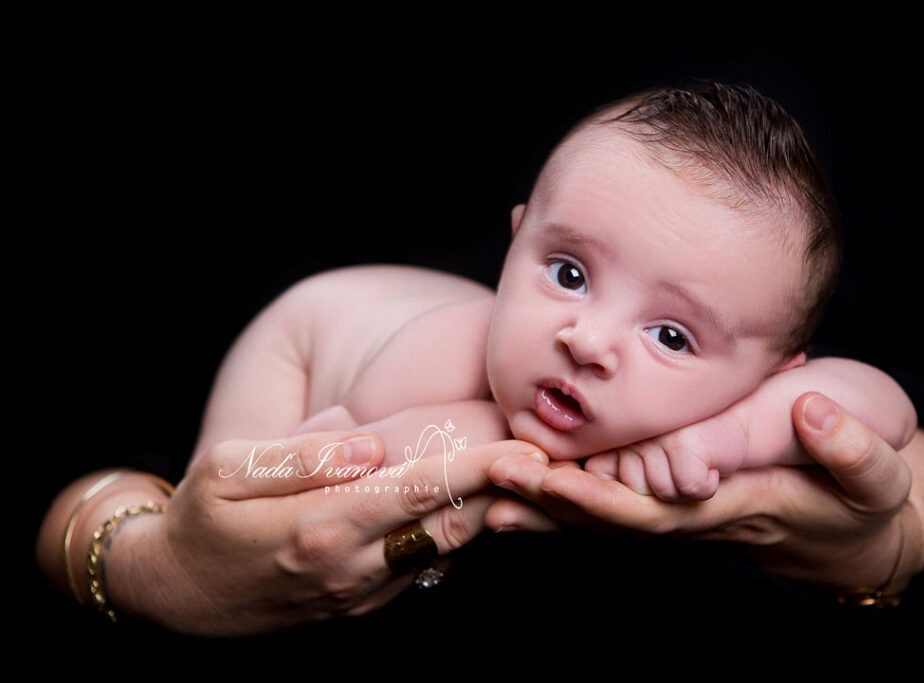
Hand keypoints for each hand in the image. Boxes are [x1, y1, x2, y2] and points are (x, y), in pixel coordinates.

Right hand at [107, 431, 544, 634]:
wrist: (177, 597)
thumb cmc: (199, 521)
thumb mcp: (227, 472)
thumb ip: (301, 457)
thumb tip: (369, 446)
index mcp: (322, 526)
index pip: (421, 490)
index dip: (481, 468)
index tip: (530, 450)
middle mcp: (352, 566)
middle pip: (452, 523)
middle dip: (506, 492)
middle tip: (556, 459)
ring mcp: (360, 592)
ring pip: (446, 548)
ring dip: (489, 513)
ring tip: (532, 478)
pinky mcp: (361, 603)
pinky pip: (424, 566)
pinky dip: (456, 535)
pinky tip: (477, 504)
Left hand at [489, 392, 920, 591]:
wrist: (856, 536)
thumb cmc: (864, 501)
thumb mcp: (878, 479)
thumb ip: (851, 449)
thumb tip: (812, 414)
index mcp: (731, 507)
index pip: (654, 509)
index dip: (599, 499)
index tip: (550, 482)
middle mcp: (692, 517)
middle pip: (608, 517)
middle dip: (547, 500)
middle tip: (488, 477)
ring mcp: (677, 512)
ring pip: (599, 515)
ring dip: (540, 503)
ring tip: (481, 484)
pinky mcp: (673, 501)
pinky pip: (609, 502)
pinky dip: (561, 497)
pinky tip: (517, 486)